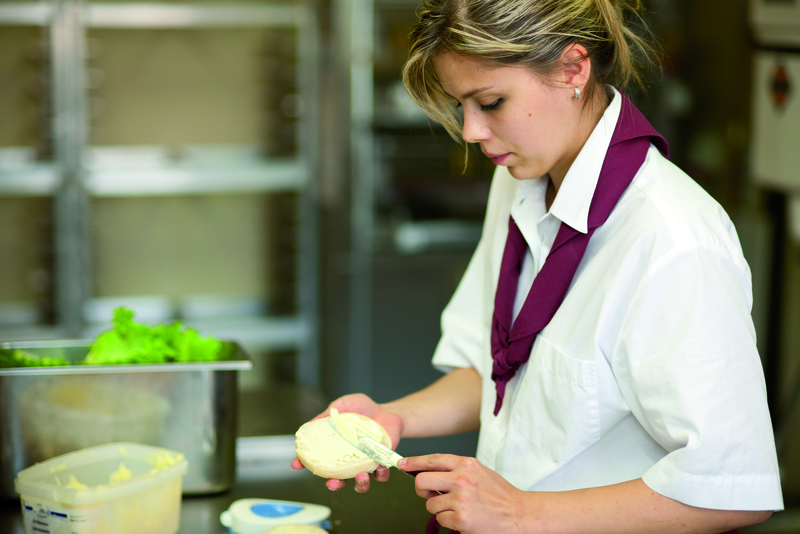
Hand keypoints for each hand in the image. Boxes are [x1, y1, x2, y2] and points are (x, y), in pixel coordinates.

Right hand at [290, 393, 403, 492]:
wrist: (386, 410)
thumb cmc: (362, 409)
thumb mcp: (342, 405)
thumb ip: (327, 415)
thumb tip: (309, 424)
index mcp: (336, 448)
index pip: (317, 459)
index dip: (305, 463)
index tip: (296, 464)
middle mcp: (349, 459)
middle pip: (338, 479)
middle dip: (334, 484)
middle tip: (332, 483)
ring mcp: (365, 463)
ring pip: (360, 482)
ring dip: (360, 484)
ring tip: (361, 477)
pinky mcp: (381, 462)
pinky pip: (381, 475)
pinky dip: (381, 474)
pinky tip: (381, 468)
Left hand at [399, 454, 529, 533]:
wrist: (519, 514)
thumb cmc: (500, 495)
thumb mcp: (480, 472)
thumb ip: (457, 470)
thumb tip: (431, 472)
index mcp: (466, 464)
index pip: (432, 459)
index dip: (414, 462)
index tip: (403, 464)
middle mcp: (462, 479)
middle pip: (422, 481)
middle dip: (421, 490)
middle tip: (430, 494)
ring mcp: (460, 499)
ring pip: (430, 504)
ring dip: (440, 509)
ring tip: (457, 508)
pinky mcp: (461, 518)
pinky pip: (441, 519)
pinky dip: (449, 521)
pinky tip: (463, 518)